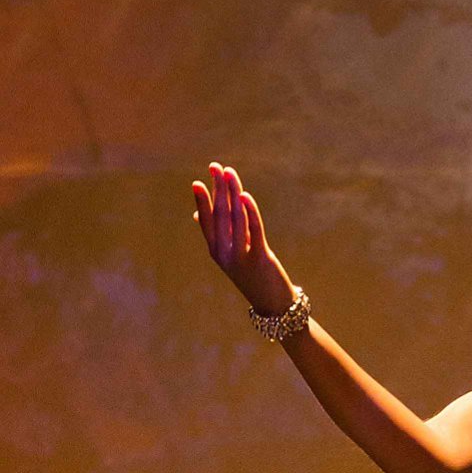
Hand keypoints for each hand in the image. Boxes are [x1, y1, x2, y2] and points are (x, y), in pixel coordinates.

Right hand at [191, 161, 295, 316]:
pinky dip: (250, 212)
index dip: (203, 201)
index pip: (207, 221)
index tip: (199, 181)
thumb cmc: (252, 276)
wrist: (273, 305)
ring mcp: (241, 257)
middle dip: (218, 189)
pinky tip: (245, 196)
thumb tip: (198, 214)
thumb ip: (218, 235)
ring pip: (236, 219)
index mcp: (216, 251)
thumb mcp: (232, 257)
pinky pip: (254, 230)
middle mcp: (225, 254)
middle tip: (216, 167)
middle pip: (220, 215)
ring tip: (230, 174)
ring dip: (233, 193)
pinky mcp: (260, 258)